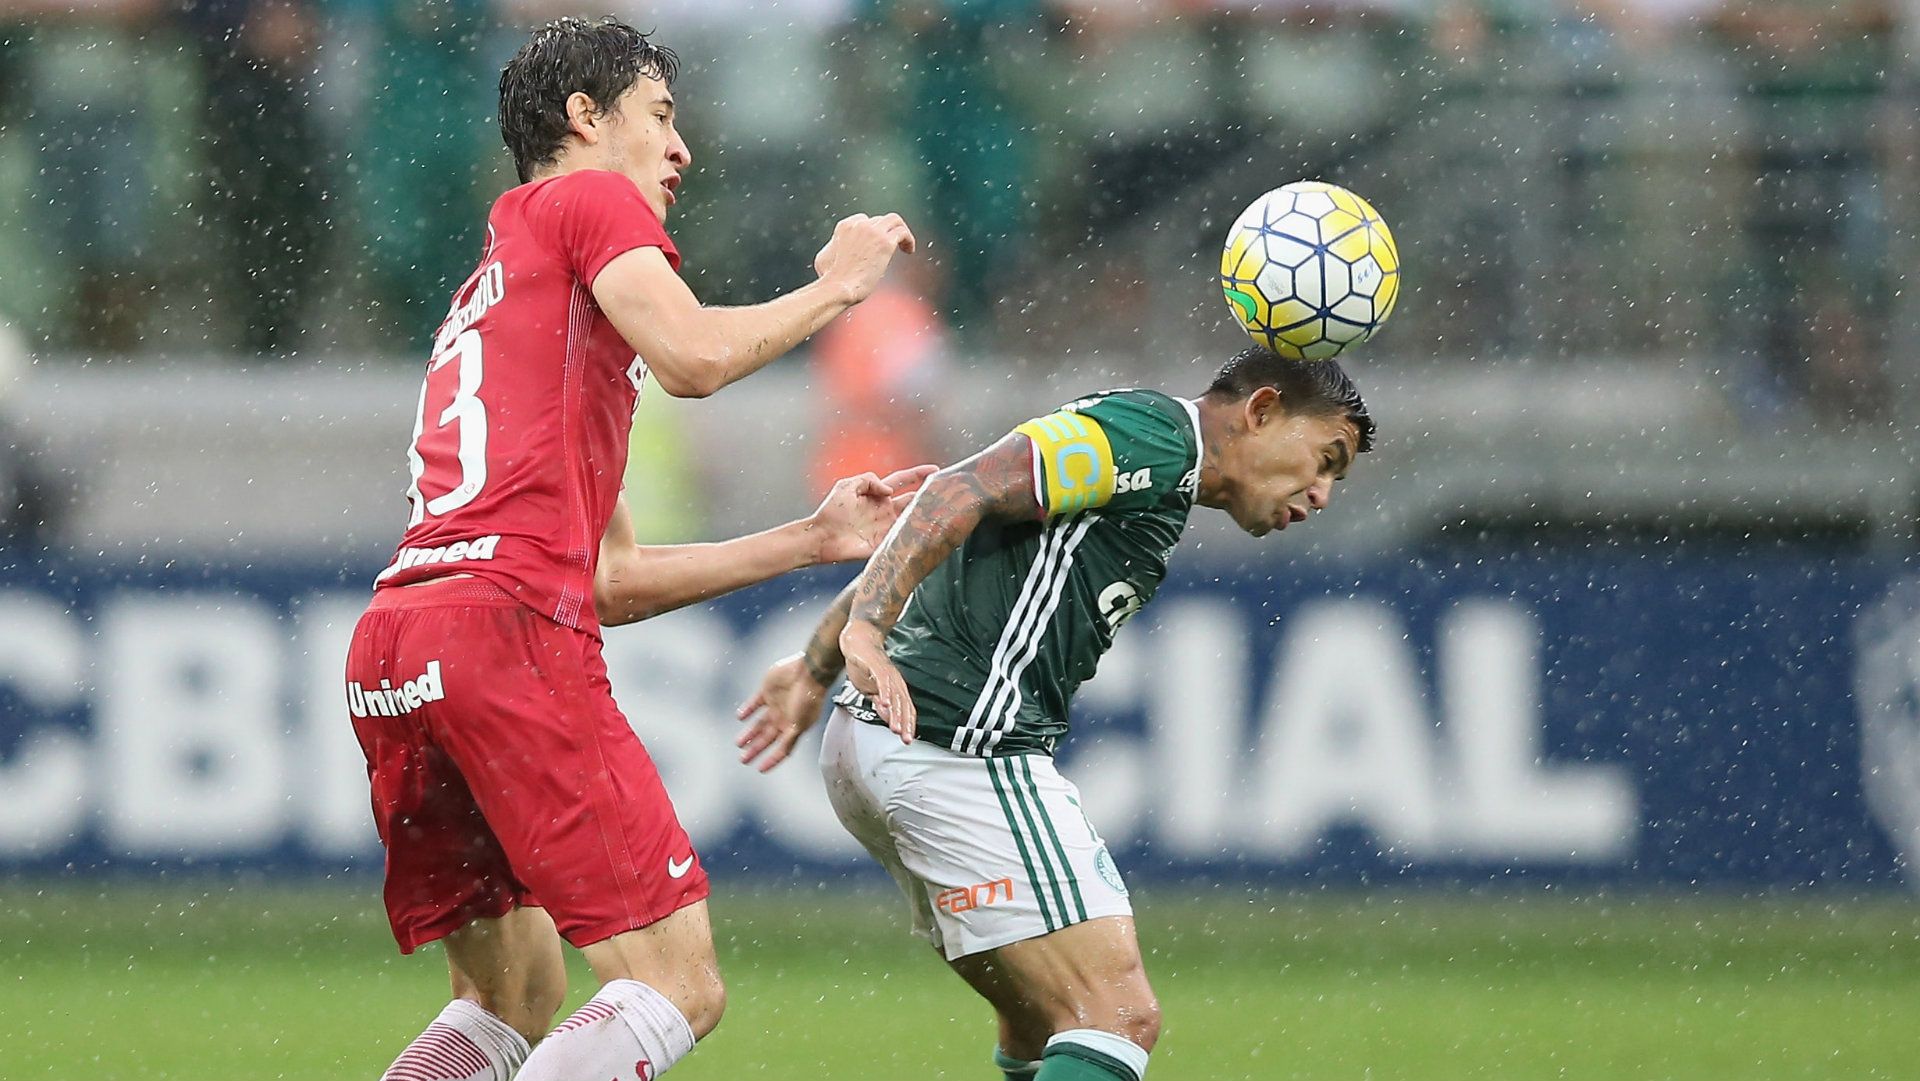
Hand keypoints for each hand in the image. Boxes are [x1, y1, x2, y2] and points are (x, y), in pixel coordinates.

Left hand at [735, 654, 829, 771]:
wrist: (808, 672)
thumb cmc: (809, 699)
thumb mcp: (800, 725)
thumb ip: (790, 741)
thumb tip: (785, 755)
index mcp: (794, 728)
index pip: (781, 748)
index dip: (772, 759)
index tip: (760, 768)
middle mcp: (784, 718)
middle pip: (767, 738)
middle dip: (755, 749)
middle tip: (743, 759)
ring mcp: (775, 704)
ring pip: (759, 723)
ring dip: (749, 734)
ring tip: (739, 743)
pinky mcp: (767, 691)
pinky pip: (754, 704)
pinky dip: (747, 710)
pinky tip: (740, 717)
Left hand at [808, 464, 937, 563]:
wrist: (821, 537)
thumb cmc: (830, 512)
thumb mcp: (847, 485)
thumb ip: (869, 479)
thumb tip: (889, 490)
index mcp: (878, 496)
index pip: (903, 482)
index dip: (918, 475)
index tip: (935, 471)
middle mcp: (886, 511)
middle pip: (913, 501)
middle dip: (930, 497)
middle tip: (948, 494)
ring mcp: (887, 528)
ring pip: (913, 520)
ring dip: (927, 517)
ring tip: (945, 513)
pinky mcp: (885, 545)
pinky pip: (904, 541)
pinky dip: (916, 538)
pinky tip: (929, 535)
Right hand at [814, 212, 916, 304]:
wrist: (839, 287)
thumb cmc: (830, 279)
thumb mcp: (824, 258)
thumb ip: (833, 248)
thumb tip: (837, 249)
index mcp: (845, 226)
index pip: (864, 219)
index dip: (873, 231)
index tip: (876, 244)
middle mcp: (859, 224)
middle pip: (880, 221)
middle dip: (886, 233)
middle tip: (891, 246)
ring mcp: (873, 232)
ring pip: (894, 220)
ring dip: (901, 230)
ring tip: (905, 245)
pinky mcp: (885, 243)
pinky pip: (902, 232)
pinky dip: (908, 239)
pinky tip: (909, 251)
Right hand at [841, 620, 914, 743]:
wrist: (857, 641)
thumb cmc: (864, 665)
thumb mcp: (870, 690)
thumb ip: (879, 703)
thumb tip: (887, 717)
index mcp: (895, 688)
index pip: (905, 708)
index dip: (908, 724)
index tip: (908, 739)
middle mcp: (895, 681)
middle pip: (903, 704)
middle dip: (905, 723)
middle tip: (905, 738)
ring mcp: (887, 673)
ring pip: (895, 696)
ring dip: (896, 713)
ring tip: (896, 728)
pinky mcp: (877, 665)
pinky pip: (883, 681)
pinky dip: (885, 693)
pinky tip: (885, 703)